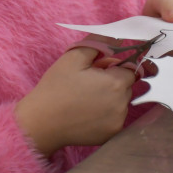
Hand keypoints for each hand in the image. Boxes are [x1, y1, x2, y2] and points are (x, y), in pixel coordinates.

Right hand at [14, 47, 136, 157]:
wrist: (42, 122)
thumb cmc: (57, 86)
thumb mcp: (74, 57)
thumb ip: (99, 42)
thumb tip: (118, 37)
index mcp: (117, 83)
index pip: (130, 69)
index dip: (114, 67)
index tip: (97, 70)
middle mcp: (123, 104)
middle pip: (127, 86)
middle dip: (113, 82)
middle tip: (88, 84)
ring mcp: (118, 122)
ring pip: (122, 103)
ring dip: (111, 99)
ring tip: (86, 100)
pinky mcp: (112, 135)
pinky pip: (116, 118)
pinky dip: (106, 114)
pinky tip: (88, 114)